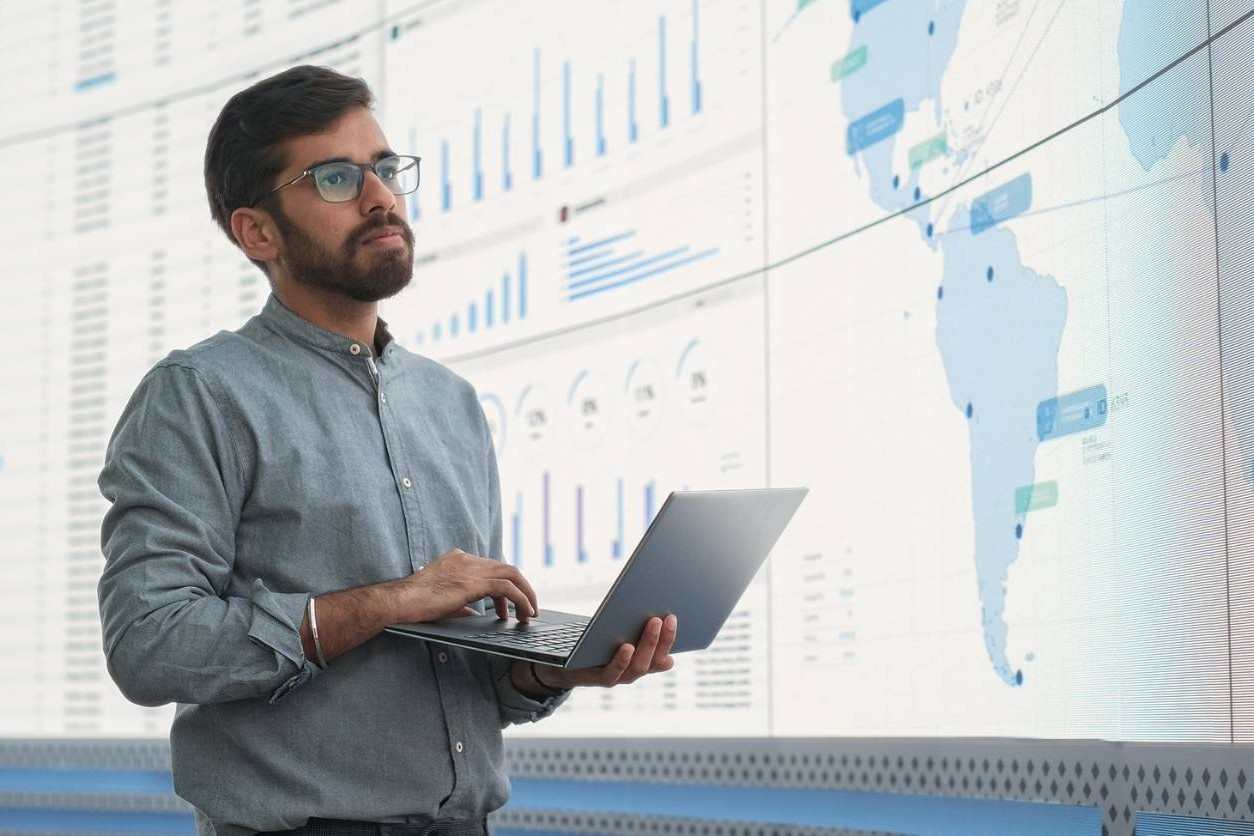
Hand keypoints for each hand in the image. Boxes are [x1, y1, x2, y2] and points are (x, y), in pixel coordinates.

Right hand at [384, 548, 537, 623]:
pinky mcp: (474, 582)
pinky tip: (523, 613)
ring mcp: (471, 568)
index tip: (507, 605)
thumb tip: (473, 612)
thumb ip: (461, 603)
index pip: (490, 567)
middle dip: (521, 588)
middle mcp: (467, 559)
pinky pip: (507, 588)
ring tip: (528, 614)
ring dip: (525, 594)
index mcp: (458, 559)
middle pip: (506, 568)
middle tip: (527, 609)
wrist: (401, 600)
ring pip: (512, 575)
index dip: (503, 585)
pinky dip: (520, 600)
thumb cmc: (414, 603)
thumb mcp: (442, 599)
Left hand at [540, 614, 677, 688]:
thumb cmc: (592, 645)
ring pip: (638, 667)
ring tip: (653, 623)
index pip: (662, 653)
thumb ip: (635, 628)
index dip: (671, 639)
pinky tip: (627, 646)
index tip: (676, 617)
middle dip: (664, 638)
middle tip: (668, 616)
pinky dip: (622, 661)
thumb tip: (661, 613)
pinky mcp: (596, 679)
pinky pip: (613, 673)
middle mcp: (631, 672)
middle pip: (654, 660)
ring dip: (648, 645)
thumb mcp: (615, 633)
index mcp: (639, 662)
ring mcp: (616, 677)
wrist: (560, 665)